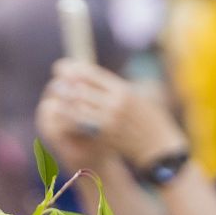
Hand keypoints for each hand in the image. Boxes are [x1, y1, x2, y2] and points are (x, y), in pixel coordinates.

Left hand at [39, 61, 183, 169]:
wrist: (159, 146)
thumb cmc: (148, 119)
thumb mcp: (135, 97)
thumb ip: (113, 88)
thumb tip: (89, 77)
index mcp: (123, 90)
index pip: (91, 74)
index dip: (73, 69)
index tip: (61, 67)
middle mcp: (115, 104)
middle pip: (81, 89)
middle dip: (65, 85)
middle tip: (56, 82)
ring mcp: (108, 121)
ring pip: (77, 108)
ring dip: (64, 101)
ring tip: (56, 97)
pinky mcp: (104, 136)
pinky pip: (80, 125)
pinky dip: (69, 117)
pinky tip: (62, 114)